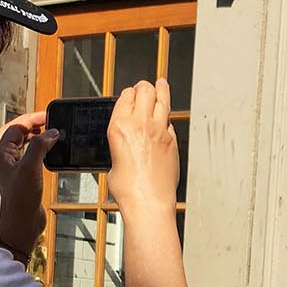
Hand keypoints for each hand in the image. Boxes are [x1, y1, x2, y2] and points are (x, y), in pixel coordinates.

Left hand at [0, 110, 56, 249]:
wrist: (22, 223)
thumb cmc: (21, 199)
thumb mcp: (30, 167)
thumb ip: (39, 146)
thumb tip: (50, 132)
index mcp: (2, 154)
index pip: (15, 127)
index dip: (32, 120)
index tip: (48, 117)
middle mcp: (6, 159)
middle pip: (18, 134)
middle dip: (34, 126)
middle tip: (51, 122)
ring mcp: (15, 168)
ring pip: (25, 145)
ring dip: (38, 137)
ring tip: (52, 134)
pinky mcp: (25, 177)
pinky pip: (32, 156)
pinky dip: (41, 150)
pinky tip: (51, 152)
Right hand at [106, 80, 177, 213]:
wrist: (148, 202)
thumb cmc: (129, 189)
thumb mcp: (114, 162)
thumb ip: (121, 146)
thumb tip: (126, 146)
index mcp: (119, 127)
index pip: (126, 96)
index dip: (129, 93)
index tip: (130, 94)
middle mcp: (140, 124)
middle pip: (145, 91)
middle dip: (145, 86)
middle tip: (146, 86)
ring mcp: (160, 130)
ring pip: (163, 99)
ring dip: (161, 90)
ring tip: (162, 84)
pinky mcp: (173, 141)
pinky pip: (170, 121)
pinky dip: (167, 117)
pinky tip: (166, 118)